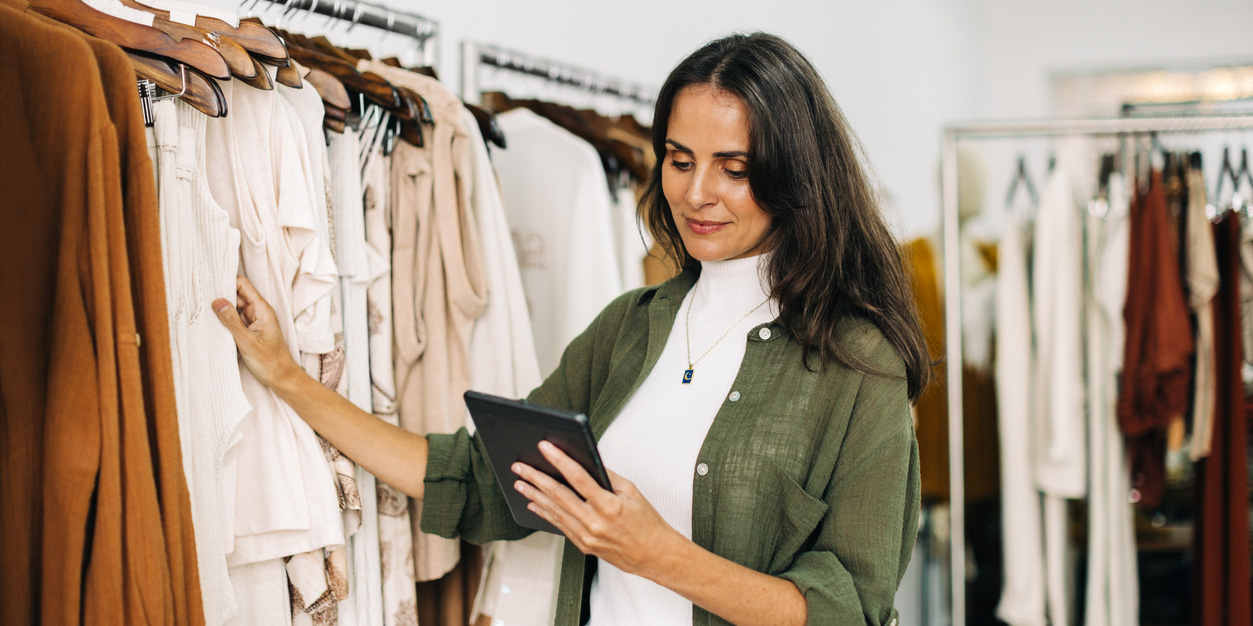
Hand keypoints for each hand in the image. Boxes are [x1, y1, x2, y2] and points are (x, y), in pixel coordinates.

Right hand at [213, 275, 298, 388]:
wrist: (282, 378)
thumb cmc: (270, 362)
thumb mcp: (248, 342)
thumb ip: (232, 321)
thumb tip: (217, 301)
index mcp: (262, 309)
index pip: (242, 285)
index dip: (226, 283)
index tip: (208, 287)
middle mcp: (258, 311)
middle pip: (235, 295)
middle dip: (220, 297)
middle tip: (199, 302)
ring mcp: (253, 321)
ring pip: (233, 308)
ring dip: (220, 311)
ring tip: (202, 314)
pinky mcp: (248, 331)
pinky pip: (234, 320)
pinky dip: (224, 322)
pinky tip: (211, 325)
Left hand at [512, 441, 682, 579]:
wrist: (654, 555)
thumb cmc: (647, 523)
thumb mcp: (631, 492)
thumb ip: (606, 476)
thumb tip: (585, 460)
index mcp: (609, 506)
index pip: (578, 478)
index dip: (560, 460)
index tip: (545, 447)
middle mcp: (594, 523)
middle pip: (559, 495)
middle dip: (536, 478)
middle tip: (520, 467)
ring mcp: (586, 537)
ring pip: (554, 512)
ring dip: (534, 495)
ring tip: (520, 482)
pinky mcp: (583, 546)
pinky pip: (560, 525)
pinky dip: (546, 513)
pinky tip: (534, 502)